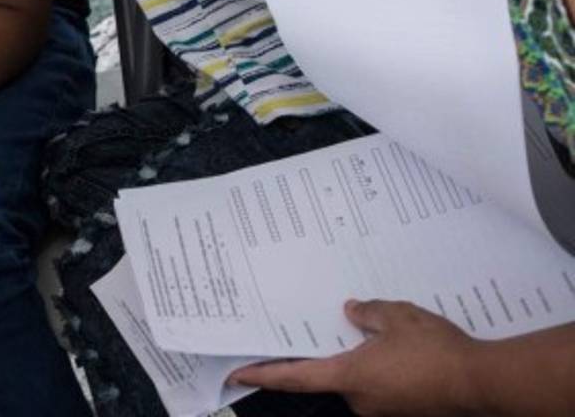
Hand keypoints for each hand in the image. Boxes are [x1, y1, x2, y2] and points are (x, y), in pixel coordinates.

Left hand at [230, 300, 482, 415]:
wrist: (483, 382)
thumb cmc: (436, 350)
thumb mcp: (396, 316)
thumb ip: (367, 312)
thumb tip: (352, 311)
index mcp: (349, 377)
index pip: (293, 377)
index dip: (262, 374)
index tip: (236, 371)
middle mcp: (360, 399)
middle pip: (326, 375)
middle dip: (320, 354)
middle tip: (307, 329)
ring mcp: (383, 407)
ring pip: (356, 378)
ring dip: (354, 358)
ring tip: (364, 330)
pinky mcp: (404, 408)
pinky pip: (379, 384)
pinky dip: (377, 366)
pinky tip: (393, 347)